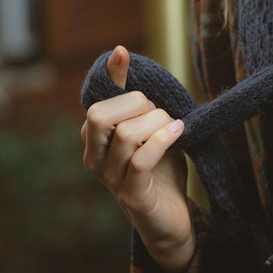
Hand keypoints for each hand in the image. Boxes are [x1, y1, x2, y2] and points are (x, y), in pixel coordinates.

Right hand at [81, 45, 195, 272]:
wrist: (171, 218)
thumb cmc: (161, 171)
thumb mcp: (151, 131)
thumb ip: (141, 104)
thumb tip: (126, 58)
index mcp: (95, 138)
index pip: (95, 100)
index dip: (109, 76)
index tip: (121, 53)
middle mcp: (94, 157)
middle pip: (99, 114)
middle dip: (135, 104)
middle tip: (159, 113)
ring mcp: (110, 178)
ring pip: (125, 134)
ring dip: (156, 123)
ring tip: (174, 127)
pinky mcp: (131, 194)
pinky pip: (141, 158)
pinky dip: (162, 139)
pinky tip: (179, 132)